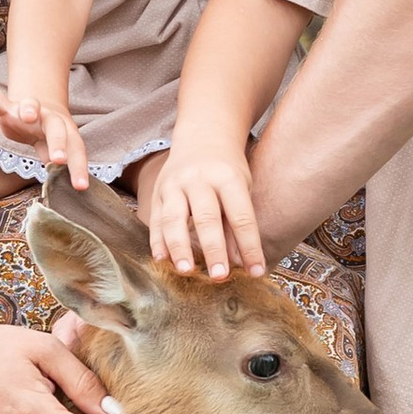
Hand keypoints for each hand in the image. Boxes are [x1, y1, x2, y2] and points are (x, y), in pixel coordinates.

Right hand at [0, 73, 90, 189]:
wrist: (36, 110)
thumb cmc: (48, 135)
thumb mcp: (56, 151)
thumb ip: (60, 168)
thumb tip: (68, 190)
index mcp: (65, 132)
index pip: (75, 150)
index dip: (78, 168)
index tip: (80, 186)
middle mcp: (49, 119)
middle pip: (56, 129)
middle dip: (58, 143)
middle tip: (59, 160)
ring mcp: (28, 112)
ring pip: (31, 108)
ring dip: (29, 109)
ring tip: (26, 115)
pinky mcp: (8, 108)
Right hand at [143, 132, 267, 282]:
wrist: (202, 137)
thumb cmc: (228, 170)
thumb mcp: (242, 189)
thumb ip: (237, 224)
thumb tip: (241, 265)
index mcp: (228, 178)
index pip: (241, 216)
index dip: (249, 245)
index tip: (256, 271)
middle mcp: (199, 179)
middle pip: (206, 217)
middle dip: (213, 249)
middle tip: (219, 276)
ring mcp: (174, 184)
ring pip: (174, 218)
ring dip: (180, 247)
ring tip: (186, 272)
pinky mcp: (157, 192)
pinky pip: (156, 220)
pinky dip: (158, 241)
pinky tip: (162, 261)